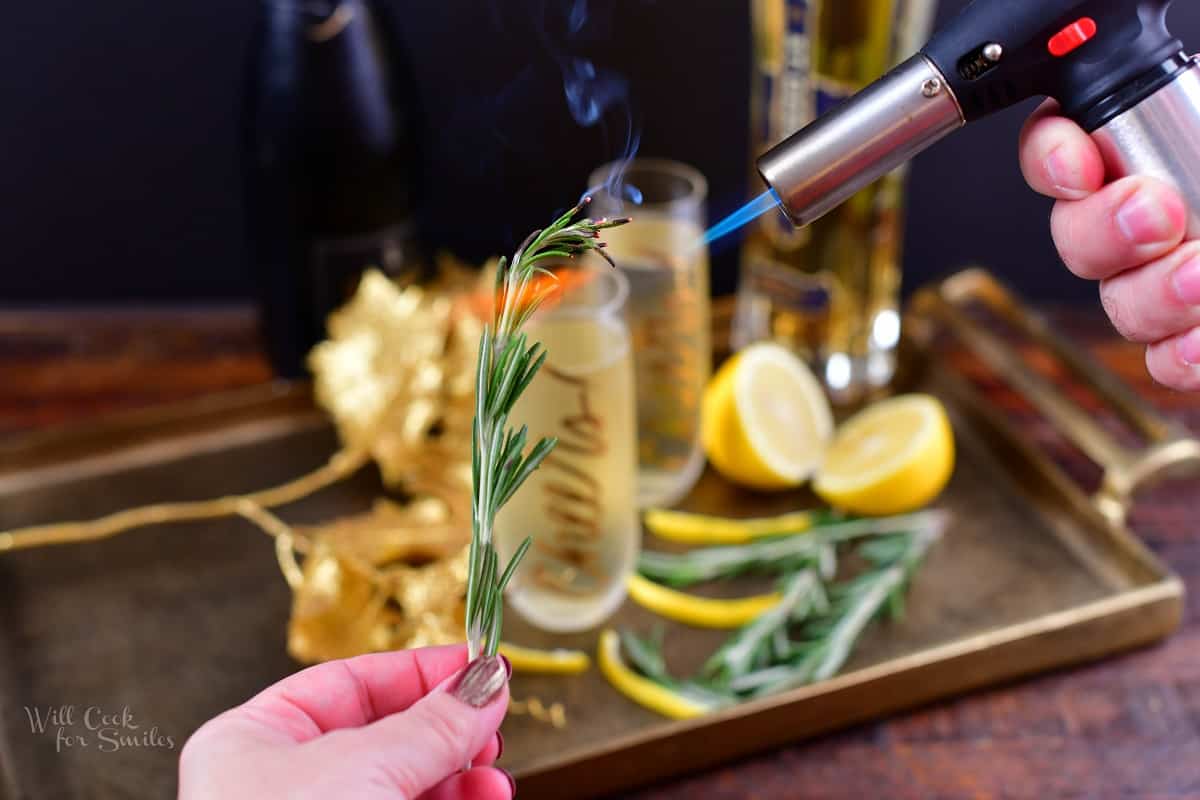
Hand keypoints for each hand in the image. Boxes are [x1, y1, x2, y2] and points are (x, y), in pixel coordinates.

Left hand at [179, 646, 513, 799]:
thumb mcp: (366, 768)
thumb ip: (434, 724)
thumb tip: (484, 683)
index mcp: (256, 742)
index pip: (350, 683)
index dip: (419, 672)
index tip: (477, 666)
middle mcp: (283, 786)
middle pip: (386, 736)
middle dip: (448, 732)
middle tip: (491, 721)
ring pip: (406, 785)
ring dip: (461, 777)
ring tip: (492, 776)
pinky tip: (484, 799)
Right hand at [1019, 100, 1199, 390]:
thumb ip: (1170, 126)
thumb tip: (1094, 145)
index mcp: (1148, 152)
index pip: (1063, 146)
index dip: (1052, 156)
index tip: (1076, 167)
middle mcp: (1147, 215)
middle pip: (1075, 232)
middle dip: (1101, 230)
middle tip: (1153, 217)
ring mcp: (1164, 282)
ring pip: (1114, 297)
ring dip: (1149, 296)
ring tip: (1196, 279)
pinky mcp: (1189, 341)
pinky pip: (1159, 359)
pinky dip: (1175, 356)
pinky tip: (1197, 343)